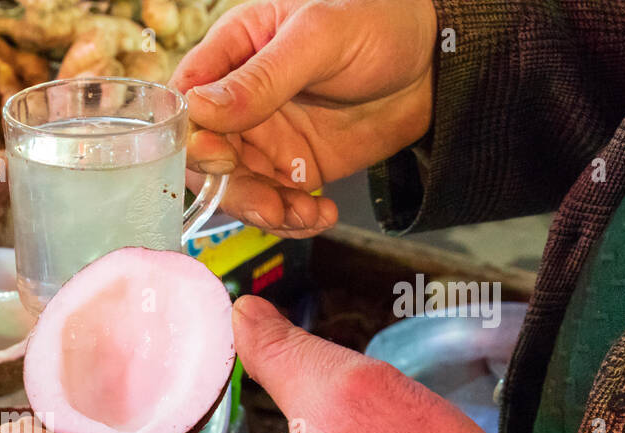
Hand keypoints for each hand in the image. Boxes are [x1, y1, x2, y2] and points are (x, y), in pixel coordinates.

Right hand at [172, 0, 437, 236]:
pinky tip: (320, 214)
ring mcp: (264, 137)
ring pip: (237, 189)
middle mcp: (238, 100)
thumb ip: (261, 77)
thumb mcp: (319, 37)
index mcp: (233, 51)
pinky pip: (274, 204)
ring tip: (300, 213)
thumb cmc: (379, 21)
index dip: (191, 137)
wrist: (437, 61)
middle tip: (266, 204)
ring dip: (264, 212)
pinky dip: (292, 219)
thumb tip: (200, 110)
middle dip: (231, 189)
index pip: (186, 101)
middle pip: (205, 158)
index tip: (219, 157)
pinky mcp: (291, 168)